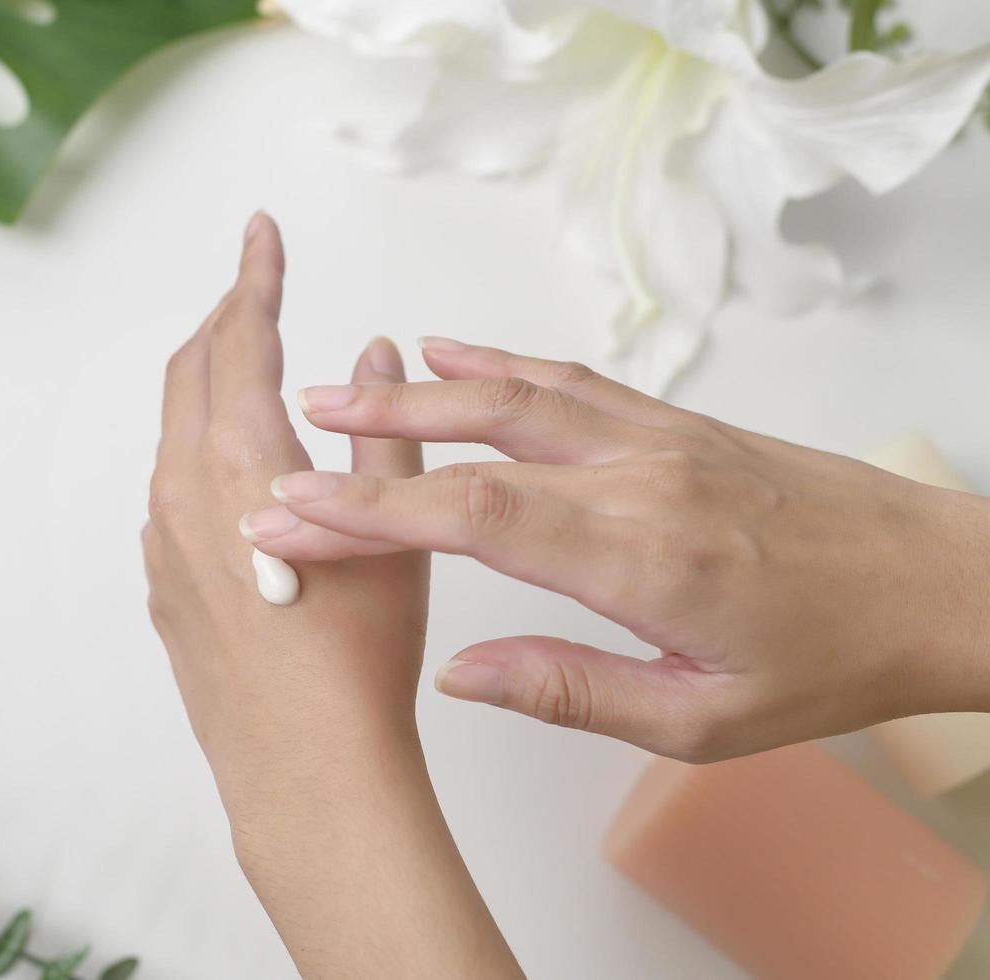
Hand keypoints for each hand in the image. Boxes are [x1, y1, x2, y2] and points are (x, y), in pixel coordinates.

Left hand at [142, 214, 427, 802]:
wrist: (303, 766)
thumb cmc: (356, 654)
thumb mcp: (394, 529)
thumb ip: (382, 431)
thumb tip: (373, 357)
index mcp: (238, 458)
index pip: (240, 336)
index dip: (255, 274)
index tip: (261, 232)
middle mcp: (182, 489)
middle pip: (190, 372)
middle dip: (224, 320)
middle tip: (257, 289)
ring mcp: (162, 541)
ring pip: (174, 433)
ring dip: (208, 386)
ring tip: (250, 370)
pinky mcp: (162, 585)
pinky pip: (171, 494)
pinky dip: (199, 455)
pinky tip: (240, 473)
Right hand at [244, 337, 989, 762]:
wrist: (936, 583)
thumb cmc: (832, 657)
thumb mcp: (701, 720)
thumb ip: (569, 690)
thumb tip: (460, 673)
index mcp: (639, 556)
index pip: (470, 517)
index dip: (367, 514)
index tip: (291, 519)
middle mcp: (639, 477)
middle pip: (474, 443)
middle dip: (366, 450)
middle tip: (285, 450)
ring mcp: (658, 437)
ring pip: (513, 395)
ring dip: (418, 394)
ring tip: (342, 394)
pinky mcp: (674, 421)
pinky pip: (568, 379)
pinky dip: (497, 363)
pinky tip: (451, 355)